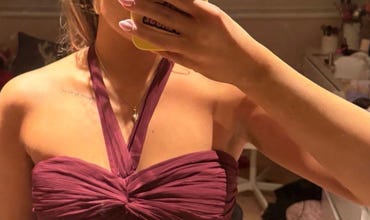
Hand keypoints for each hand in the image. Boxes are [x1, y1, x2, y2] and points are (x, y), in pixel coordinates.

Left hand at [118, 0, 270, 87]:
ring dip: (139, 30)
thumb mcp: (216, 17)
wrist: (245, 64)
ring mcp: (191, 48)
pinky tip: (141, 42)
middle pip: (163, 14)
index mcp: (206, 13)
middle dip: (141, 6)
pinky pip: (167, 53)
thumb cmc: (230, 36)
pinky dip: (153, 47)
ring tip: (124, 24)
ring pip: (160, 37)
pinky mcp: (189, 63)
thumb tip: (171, 4)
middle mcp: (197, 30)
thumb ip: (195, 10)